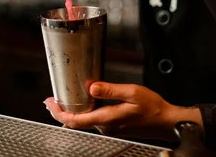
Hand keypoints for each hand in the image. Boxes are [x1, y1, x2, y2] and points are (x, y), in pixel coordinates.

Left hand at [43, 82, 202, 141]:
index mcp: (107, 118)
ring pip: (84, 121)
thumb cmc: (153, 107)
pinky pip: (93, 120)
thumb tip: (92, 87)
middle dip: (61, 111)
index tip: (50, 103)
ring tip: (61, 100)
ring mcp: (110, 127)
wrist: (166, 121)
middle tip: (50, 101)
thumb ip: (111, 90)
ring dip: (71, 111)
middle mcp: (106, 126)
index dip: (60, 113)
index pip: (76, 120)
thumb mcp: (132, 92)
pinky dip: (82, 112)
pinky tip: (82, 103)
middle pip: (77, 121)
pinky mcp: (114, 125)